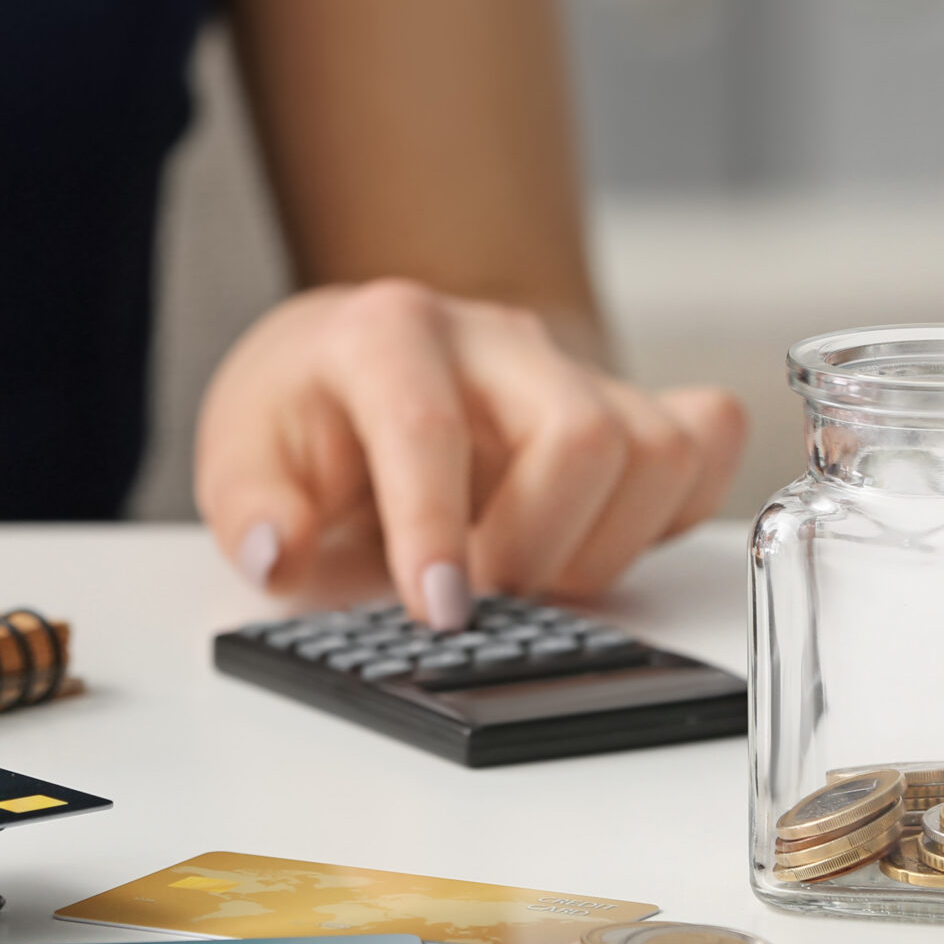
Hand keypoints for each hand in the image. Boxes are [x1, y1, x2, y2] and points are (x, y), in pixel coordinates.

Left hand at [195, 281, 744, 627]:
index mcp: (386, 335)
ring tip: (529, 574)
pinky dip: (671, 511)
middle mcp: (492, 337)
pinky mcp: (625, 403)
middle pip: (578, 432)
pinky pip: (703, 444)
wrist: (354, 366)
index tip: (440, 608)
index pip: (429, 425)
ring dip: (603, 546)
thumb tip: (278, 549)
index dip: (437, 527)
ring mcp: (568, 367)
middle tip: (485, 598)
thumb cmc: (306, 413)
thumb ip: (251, 508)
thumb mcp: (241, 455)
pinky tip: (596, 540)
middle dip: (538, 546)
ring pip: (654, 449)